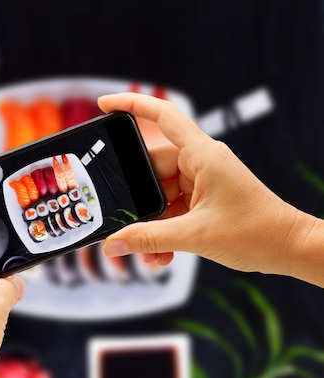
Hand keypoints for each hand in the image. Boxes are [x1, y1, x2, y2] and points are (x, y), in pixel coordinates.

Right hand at [98, 93, 321, 281]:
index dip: (132, 105)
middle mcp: (200, 162)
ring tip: (147, 249)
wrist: (289, 248)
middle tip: (121, 219)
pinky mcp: (203, 199)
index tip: (105, 105)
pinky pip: (172, 208)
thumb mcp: (194, 236)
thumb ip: (148, 239)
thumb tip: (113, 245)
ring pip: (160, 194)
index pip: (163, 116)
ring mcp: (202, 180)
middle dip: (137, 199)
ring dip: (151, 223)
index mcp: (203, 155)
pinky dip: (163, 229)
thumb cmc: (258, 232)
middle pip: (151, 168)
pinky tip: (160, 253)